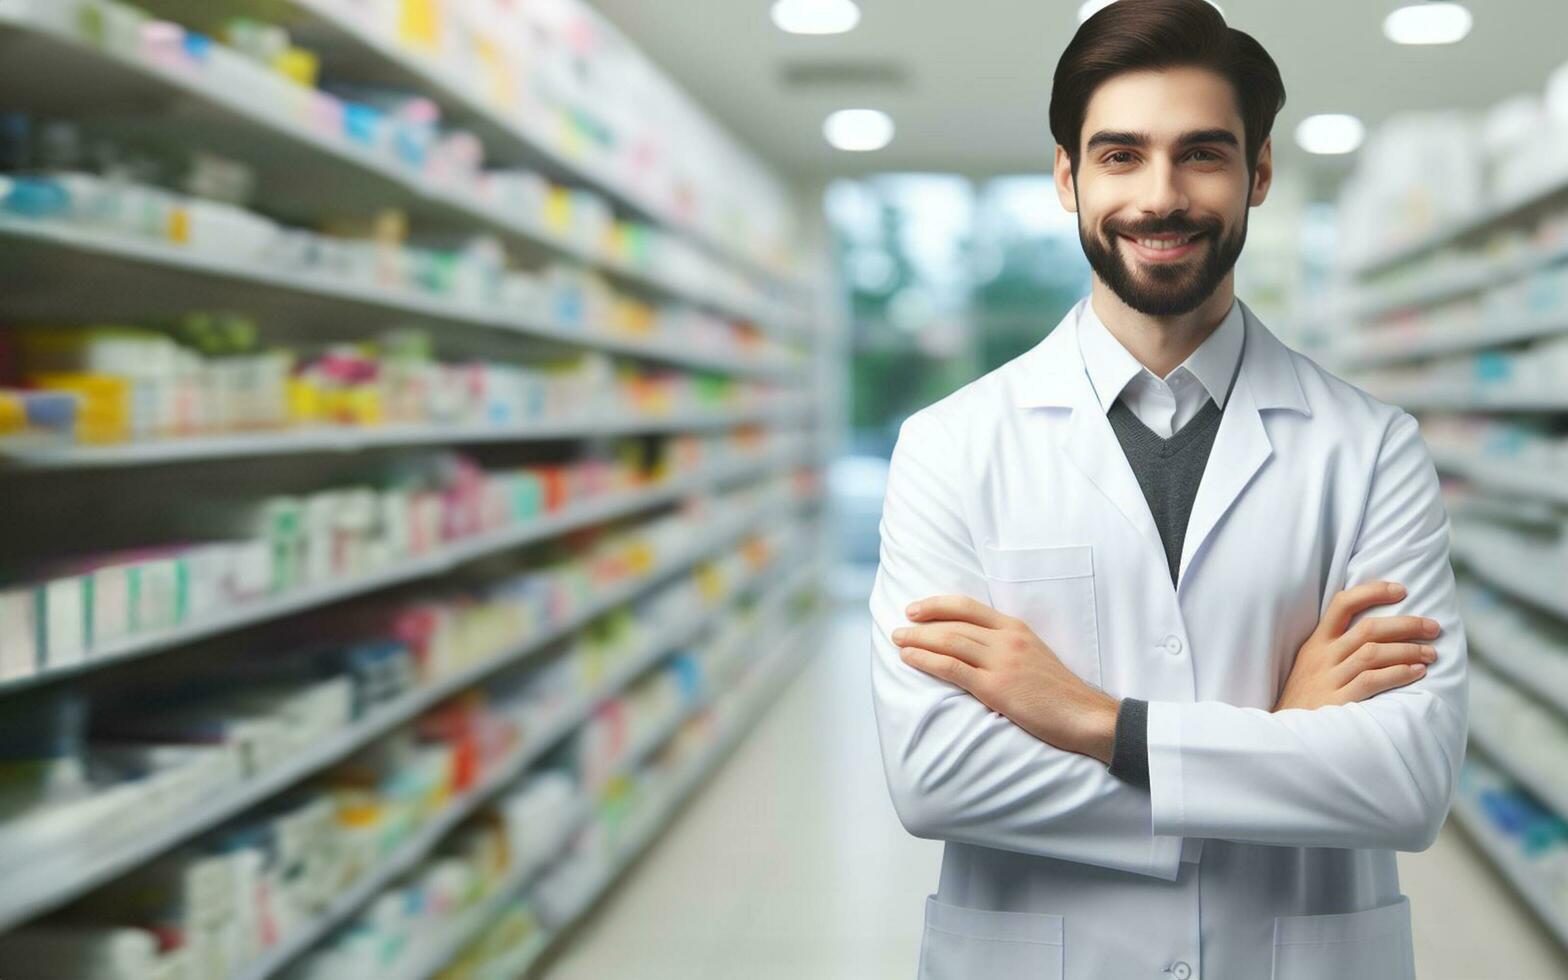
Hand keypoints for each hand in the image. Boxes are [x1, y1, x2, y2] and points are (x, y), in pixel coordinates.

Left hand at [891, 594, 1120, 763]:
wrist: (1084, 715)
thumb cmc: (1059, 692)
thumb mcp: (1034, 656)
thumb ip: (1007, 647)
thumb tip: (976, 647)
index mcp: (1016, 628)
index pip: (969, 607)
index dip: (938, 604)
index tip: (916, 609)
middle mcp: (1007, 639)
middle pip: (954, 623)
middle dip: (922, 624)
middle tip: (899, 627)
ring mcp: (1001, 662)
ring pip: (949, 642)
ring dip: (918, 640)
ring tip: (899, 641)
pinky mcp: (996, 687)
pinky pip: (952, 668)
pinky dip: (926, 660)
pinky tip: (910, 658)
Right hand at [1274, 580, 1439, 710]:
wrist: (1283, 735)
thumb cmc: (1304, 700)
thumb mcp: (1310, 667)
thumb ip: (1336, 649)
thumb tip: (1377, 633)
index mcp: (1316, 644)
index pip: (1342, 604)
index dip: (1373, 592)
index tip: (1401, 590)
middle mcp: (1322, 657)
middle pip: (1368, 629)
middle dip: (1406, 624)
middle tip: (1433, 627)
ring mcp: (1329, 679)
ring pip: (1373, 653)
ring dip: (1408, 650)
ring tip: (1431, 654)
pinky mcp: (1337, 702)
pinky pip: (1371, 681)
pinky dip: (1398, 674)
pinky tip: (1417, 673)